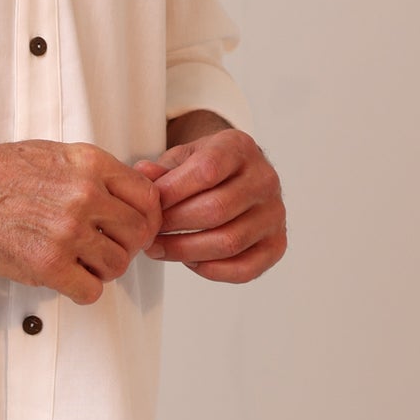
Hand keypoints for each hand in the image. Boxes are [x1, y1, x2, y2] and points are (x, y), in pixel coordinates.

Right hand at [0, 139, 159, 302]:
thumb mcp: (55, 155)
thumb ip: (94, 174)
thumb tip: (125, 197)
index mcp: (90, 165)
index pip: (148, 198)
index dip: (146, 219)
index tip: (134, 229)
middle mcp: (85, 196)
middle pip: (137, 234)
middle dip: (124, 246)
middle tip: (104, 250)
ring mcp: (68, 231)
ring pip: (117, 266)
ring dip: (101, 270)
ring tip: (78, 263)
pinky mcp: (48, 264)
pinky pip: (90, 291)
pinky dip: (82, 290)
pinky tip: (65, 278)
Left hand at [135, 124, 285, 281]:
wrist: (238, 178)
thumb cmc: (205, 169)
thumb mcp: (181, 159)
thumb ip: (162, 170)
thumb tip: (142, 173)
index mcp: (239, 148)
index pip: (207, 171)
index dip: (172, 192)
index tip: (149, 206)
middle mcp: (265, 179)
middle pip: (216, 210)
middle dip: (174, 225)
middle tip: (149, 233)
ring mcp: (275, 214)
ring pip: (229, 242)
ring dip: (185, 251)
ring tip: (160, 249)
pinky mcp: (277, 244)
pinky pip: (244, 269)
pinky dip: (210, 271)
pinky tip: (189, 261)